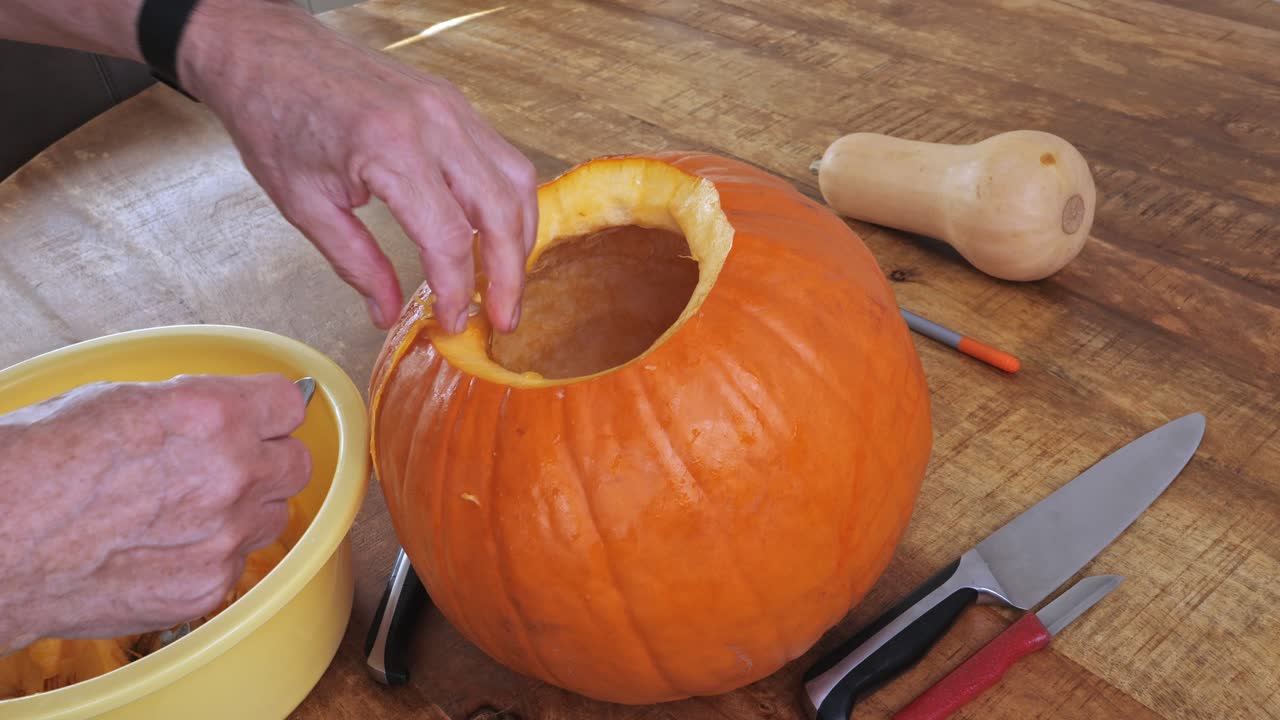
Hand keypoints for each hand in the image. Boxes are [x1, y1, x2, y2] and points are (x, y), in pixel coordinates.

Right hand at [0, 374, 309, 651]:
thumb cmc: (39, 464)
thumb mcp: (120, 400)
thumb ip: (191, 408)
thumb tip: (225, 412)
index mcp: (212, 415)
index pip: (290, 403)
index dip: (271, 410)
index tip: (262, 416)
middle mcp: (231, 474)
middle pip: (296, 462)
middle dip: (267, 459)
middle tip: (228, 463)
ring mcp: (225, 536)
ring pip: (274, 515)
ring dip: (246, 509)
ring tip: (187, 509)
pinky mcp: (208, 585)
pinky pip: (238, 561)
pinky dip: (212, 553)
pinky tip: (164, 546)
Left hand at [179, 0, 537, 332]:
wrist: (266, 51)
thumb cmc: (275, 115)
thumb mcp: (304, 204)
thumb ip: (356, 262)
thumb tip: (386, 311)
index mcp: (390, 150)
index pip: (449, 238)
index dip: (458, 291)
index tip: (453, 322)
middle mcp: (434, 124)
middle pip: (500, 212)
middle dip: (508, 274)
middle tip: (503, 318)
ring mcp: (451, 108)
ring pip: (516, 181)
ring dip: (518, 238)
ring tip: (506, 281)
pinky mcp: (454, 102)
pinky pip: (502, 157)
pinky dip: (508, 202)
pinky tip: (495, 234)